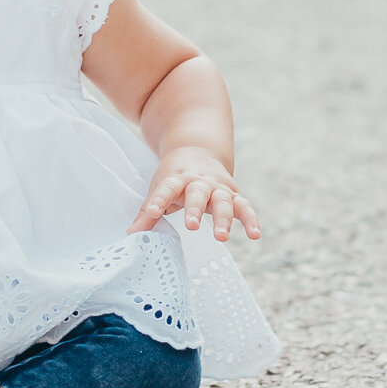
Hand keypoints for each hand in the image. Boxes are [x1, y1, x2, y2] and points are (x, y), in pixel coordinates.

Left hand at [129, 149, 259, 242]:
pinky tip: (255, 235)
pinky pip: (244, 207)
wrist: (198, 150)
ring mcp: (218, 188)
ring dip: (223, 219)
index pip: (166, 188)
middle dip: (194, 210)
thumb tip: (132, 235)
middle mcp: (199, 182)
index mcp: (177, 178)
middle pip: (197, 194)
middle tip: (191, 226)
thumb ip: (148, 212)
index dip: (158, 200)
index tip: (152, 213)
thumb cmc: (175, 177)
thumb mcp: (160, 187)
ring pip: (222, 201)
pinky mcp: (234, 195)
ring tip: (221, 237)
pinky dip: (251, 220)